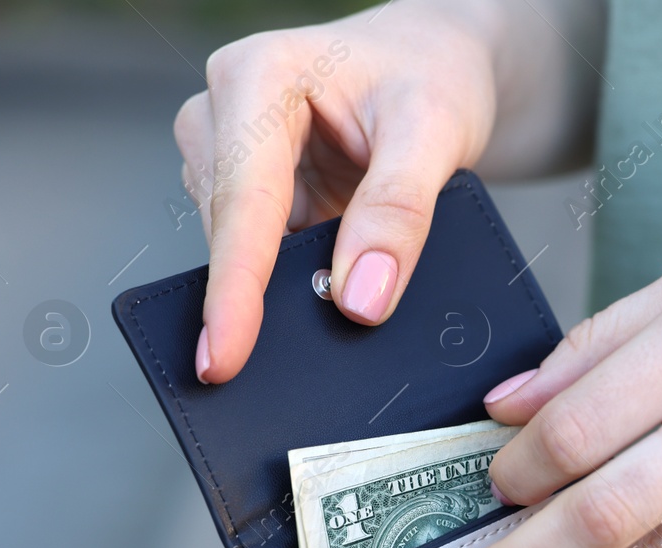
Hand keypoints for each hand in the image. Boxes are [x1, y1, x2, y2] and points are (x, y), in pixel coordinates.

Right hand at [174, 0, 582, 383]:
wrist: (437, 61)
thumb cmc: (434, 74)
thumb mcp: (435, 132)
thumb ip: (399, 211)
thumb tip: (358, 301)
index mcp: (258, 77)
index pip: (242, 203)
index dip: (235, 290)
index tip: (224, 359)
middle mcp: (225, 112)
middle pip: (232, 232)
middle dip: (259, 301)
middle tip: (284, 372)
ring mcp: (231, 154)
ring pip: (242, 249)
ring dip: (282, 290)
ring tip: (342, 307)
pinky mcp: (251, 191)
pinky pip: (262, 254)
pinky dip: (294, 283)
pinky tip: (331, 297)